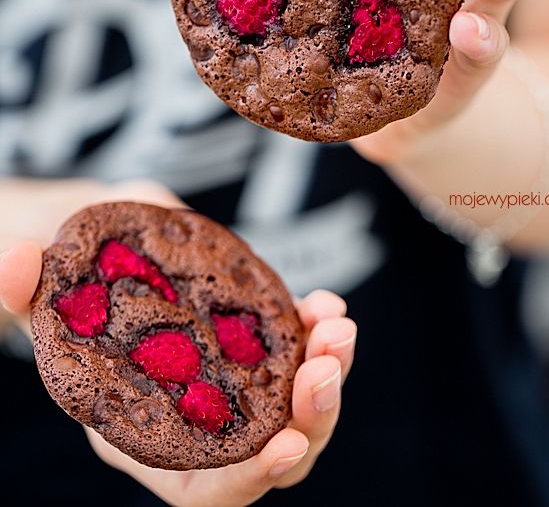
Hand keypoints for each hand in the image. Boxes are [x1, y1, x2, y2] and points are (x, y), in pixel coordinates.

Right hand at [0, 192, 356, 505]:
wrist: (89, 245)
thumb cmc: (60, 277)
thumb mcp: (42, 282)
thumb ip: (23, 285)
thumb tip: (11, 262)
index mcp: (140, 426)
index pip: (198, 486)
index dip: (244, 480)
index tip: (283, 446)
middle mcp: (192, 413)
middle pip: (267, 451)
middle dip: (310, 418)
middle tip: (326, 363)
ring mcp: (226, 376)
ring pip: (294, 405)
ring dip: (328, 373)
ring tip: (337, 325)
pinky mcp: (245, 336)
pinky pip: (295, 352)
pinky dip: (315, 331)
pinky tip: (323, 302)